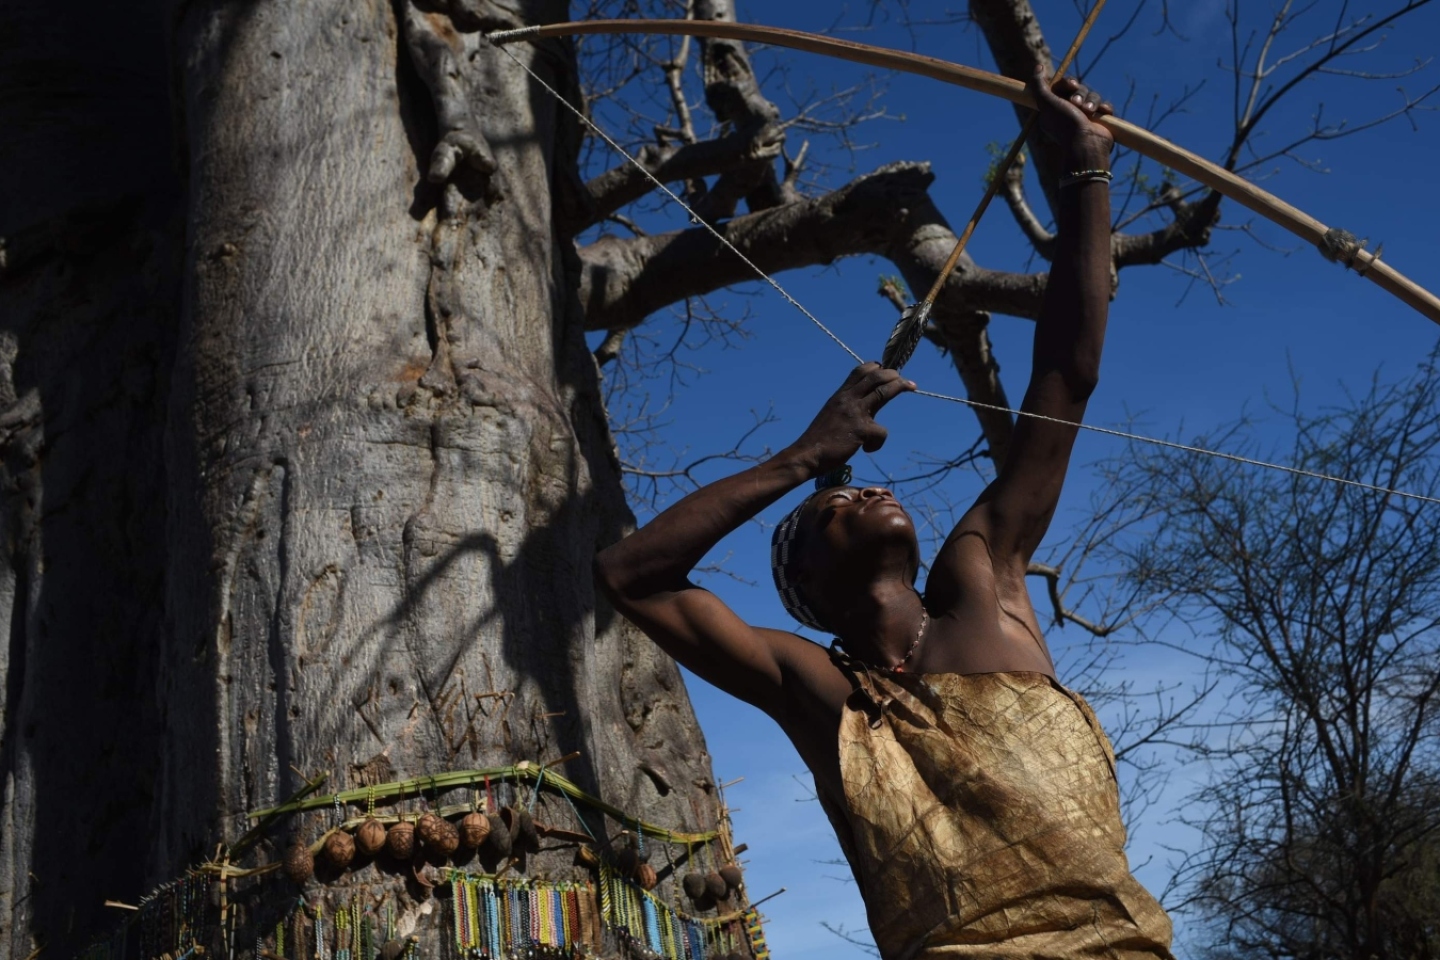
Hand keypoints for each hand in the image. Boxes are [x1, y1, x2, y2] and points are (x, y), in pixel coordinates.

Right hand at [787, 363, 915, 474]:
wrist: (806, 455)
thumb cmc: (818, 440)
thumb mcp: (830, 415)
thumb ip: (845, 407)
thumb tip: (862, 406)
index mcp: (839, 395)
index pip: (859, 371)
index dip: (876, 367)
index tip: (886, 369)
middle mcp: (847, 399)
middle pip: (875, 377)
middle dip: (893, 374)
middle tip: (904, 379)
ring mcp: (855, 413)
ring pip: (883, 392)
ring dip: (900, 386)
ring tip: (911, 386)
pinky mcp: (861, 430)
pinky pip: (882, 431)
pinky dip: (878, 441)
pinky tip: (868, 449)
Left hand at [1030, 66, 1113, 163]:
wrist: (1085, 144)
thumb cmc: (1064, 124)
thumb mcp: (1046, 103)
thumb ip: (1039, 85)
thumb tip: (1037, 67)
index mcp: (1055, 108)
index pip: (1063, 86)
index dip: (1067, 83)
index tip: (1070, 85)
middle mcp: (1069, 112)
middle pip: (1079, 89)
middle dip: (1080, 94)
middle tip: (1077, 104)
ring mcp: (1085, 117)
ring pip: (1092, 96)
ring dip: (1092, 101)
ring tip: (1089, 112)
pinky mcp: (1099, 121)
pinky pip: (1104, 106)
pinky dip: (1104, 108)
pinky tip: (1102, 114)